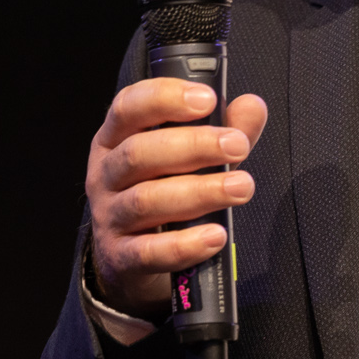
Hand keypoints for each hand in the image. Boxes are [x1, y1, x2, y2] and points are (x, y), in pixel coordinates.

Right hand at [84, 79, 268, 317]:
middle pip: (140, 152)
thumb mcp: (189, 159)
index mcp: (116, 139)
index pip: (129, 107)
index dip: (165, 97)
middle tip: (237, 146)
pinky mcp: (119, 257)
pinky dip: (184, 244)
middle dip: (194, 146)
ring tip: (240, 188)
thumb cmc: (164, 196)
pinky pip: (148, 251)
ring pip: (146, 200)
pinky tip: (215, 235)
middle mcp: (106, 174)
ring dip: (199, 192)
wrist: (131, 261)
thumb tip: (252, 106)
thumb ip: (222, 130)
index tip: (207, 98)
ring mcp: (109, 217)